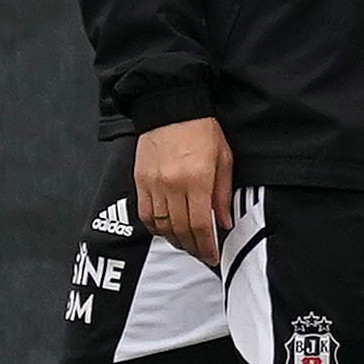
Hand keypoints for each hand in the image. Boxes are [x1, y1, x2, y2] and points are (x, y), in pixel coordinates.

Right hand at [136, 117, 231, 269]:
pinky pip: (145, 214)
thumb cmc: (201, 129)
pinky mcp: (140, 180)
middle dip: (192, 247)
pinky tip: (165, 229)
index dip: (206, 246)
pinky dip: (155, 227)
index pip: (200, 225)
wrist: (172, 107)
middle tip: (200, 253)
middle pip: (180, 230)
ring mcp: (154, 183)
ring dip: (174, 239)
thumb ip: (222, 194)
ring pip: (161, 225)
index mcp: (197, 179)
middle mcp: (173, 185)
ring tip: (185, 243)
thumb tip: (223, 222)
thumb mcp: (224, 159)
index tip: (212, 256)